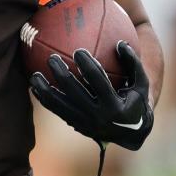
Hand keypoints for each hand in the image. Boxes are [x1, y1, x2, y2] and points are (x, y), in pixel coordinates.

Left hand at [30, 41, 152, 150]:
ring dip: (45, 89)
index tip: (78, 50)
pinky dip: (44, 99)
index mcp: (115, 106)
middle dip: (61, 74)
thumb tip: (119, 43)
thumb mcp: (141, 84)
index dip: (88, 65)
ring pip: (59, 105)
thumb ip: (133, 63)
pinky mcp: (75, 125)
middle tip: (52, 58)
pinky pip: (56, 111)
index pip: (98, 81)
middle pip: (74, 92)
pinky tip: (34, 86)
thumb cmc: (135, 100)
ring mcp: (84, 123)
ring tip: (34, 75)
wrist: (130, 132)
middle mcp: (98, 117)